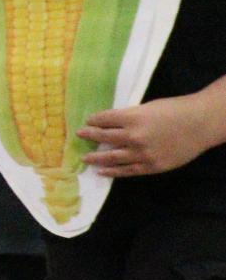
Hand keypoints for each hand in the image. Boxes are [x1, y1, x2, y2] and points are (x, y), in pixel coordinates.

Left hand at [79, 94, 222, 177]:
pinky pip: (127, 171)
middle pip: (104, 137)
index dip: (93, 120)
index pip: (104, 119)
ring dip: (95, 157)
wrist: (200, 124)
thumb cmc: (175, 110)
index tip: (87, 121)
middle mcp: (134, 136)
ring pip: (111, 157)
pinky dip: (112, 171)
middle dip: (90, 136)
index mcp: (133, 117)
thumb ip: (130, 117)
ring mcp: (142, 153)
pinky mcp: (151, 166)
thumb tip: (111, 123)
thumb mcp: (148, 107)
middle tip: (80, 135)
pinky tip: (101, 171)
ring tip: (84, 157)